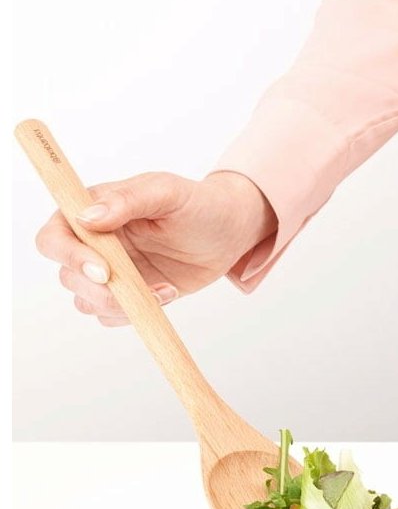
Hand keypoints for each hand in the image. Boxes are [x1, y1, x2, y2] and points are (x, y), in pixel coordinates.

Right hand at [35, 170, 276, 325]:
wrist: (231, 231)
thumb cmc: (199, 203)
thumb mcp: (166, 192)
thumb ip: (127, 200)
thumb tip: (87, 217)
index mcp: (93, 212)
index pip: (54, 237)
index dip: (68, 257)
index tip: (103, 270)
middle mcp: (95, 244)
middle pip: (68, 277)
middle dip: (99, 291)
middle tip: (140, 288)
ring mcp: (112, 271)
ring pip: (87, 302)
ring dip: (120, 305)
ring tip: (163, 291)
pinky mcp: (133, 293)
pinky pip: (113, 316)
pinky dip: (136, 314)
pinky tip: (168, 293)